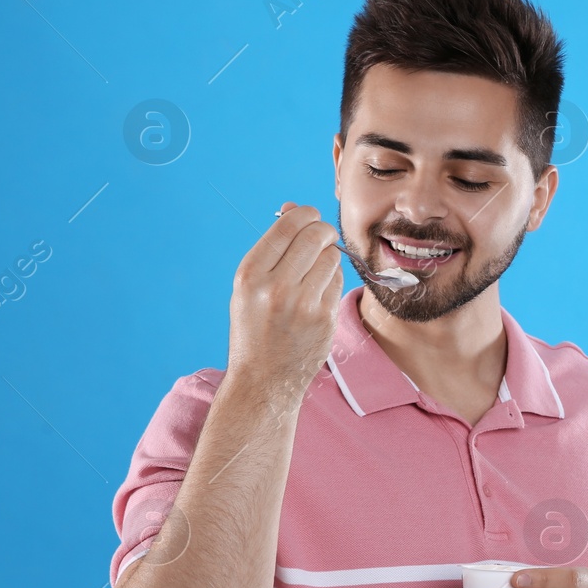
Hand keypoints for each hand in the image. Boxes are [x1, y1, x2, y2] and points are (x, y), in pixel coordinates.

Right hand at [226, 202, 343, 401]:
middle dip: (323, 230)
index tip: (310, 216)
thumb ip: (273, 248)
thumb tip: (295, 208)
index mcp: (250, 275)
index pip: (288, 226)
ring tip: (315, 270)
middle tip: (323, 235)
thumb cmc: (256, 326)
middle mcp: (275, 287)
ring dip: (329, 256)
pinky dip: (333, 279)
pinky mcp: (324, 318)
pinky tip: (319, 291)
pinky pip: (338, 281)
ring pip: (332, 257)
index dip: (305, 214)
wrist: (263, 379)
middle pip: (315, 236)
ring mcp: (302, 304)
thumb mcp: (250, 286)